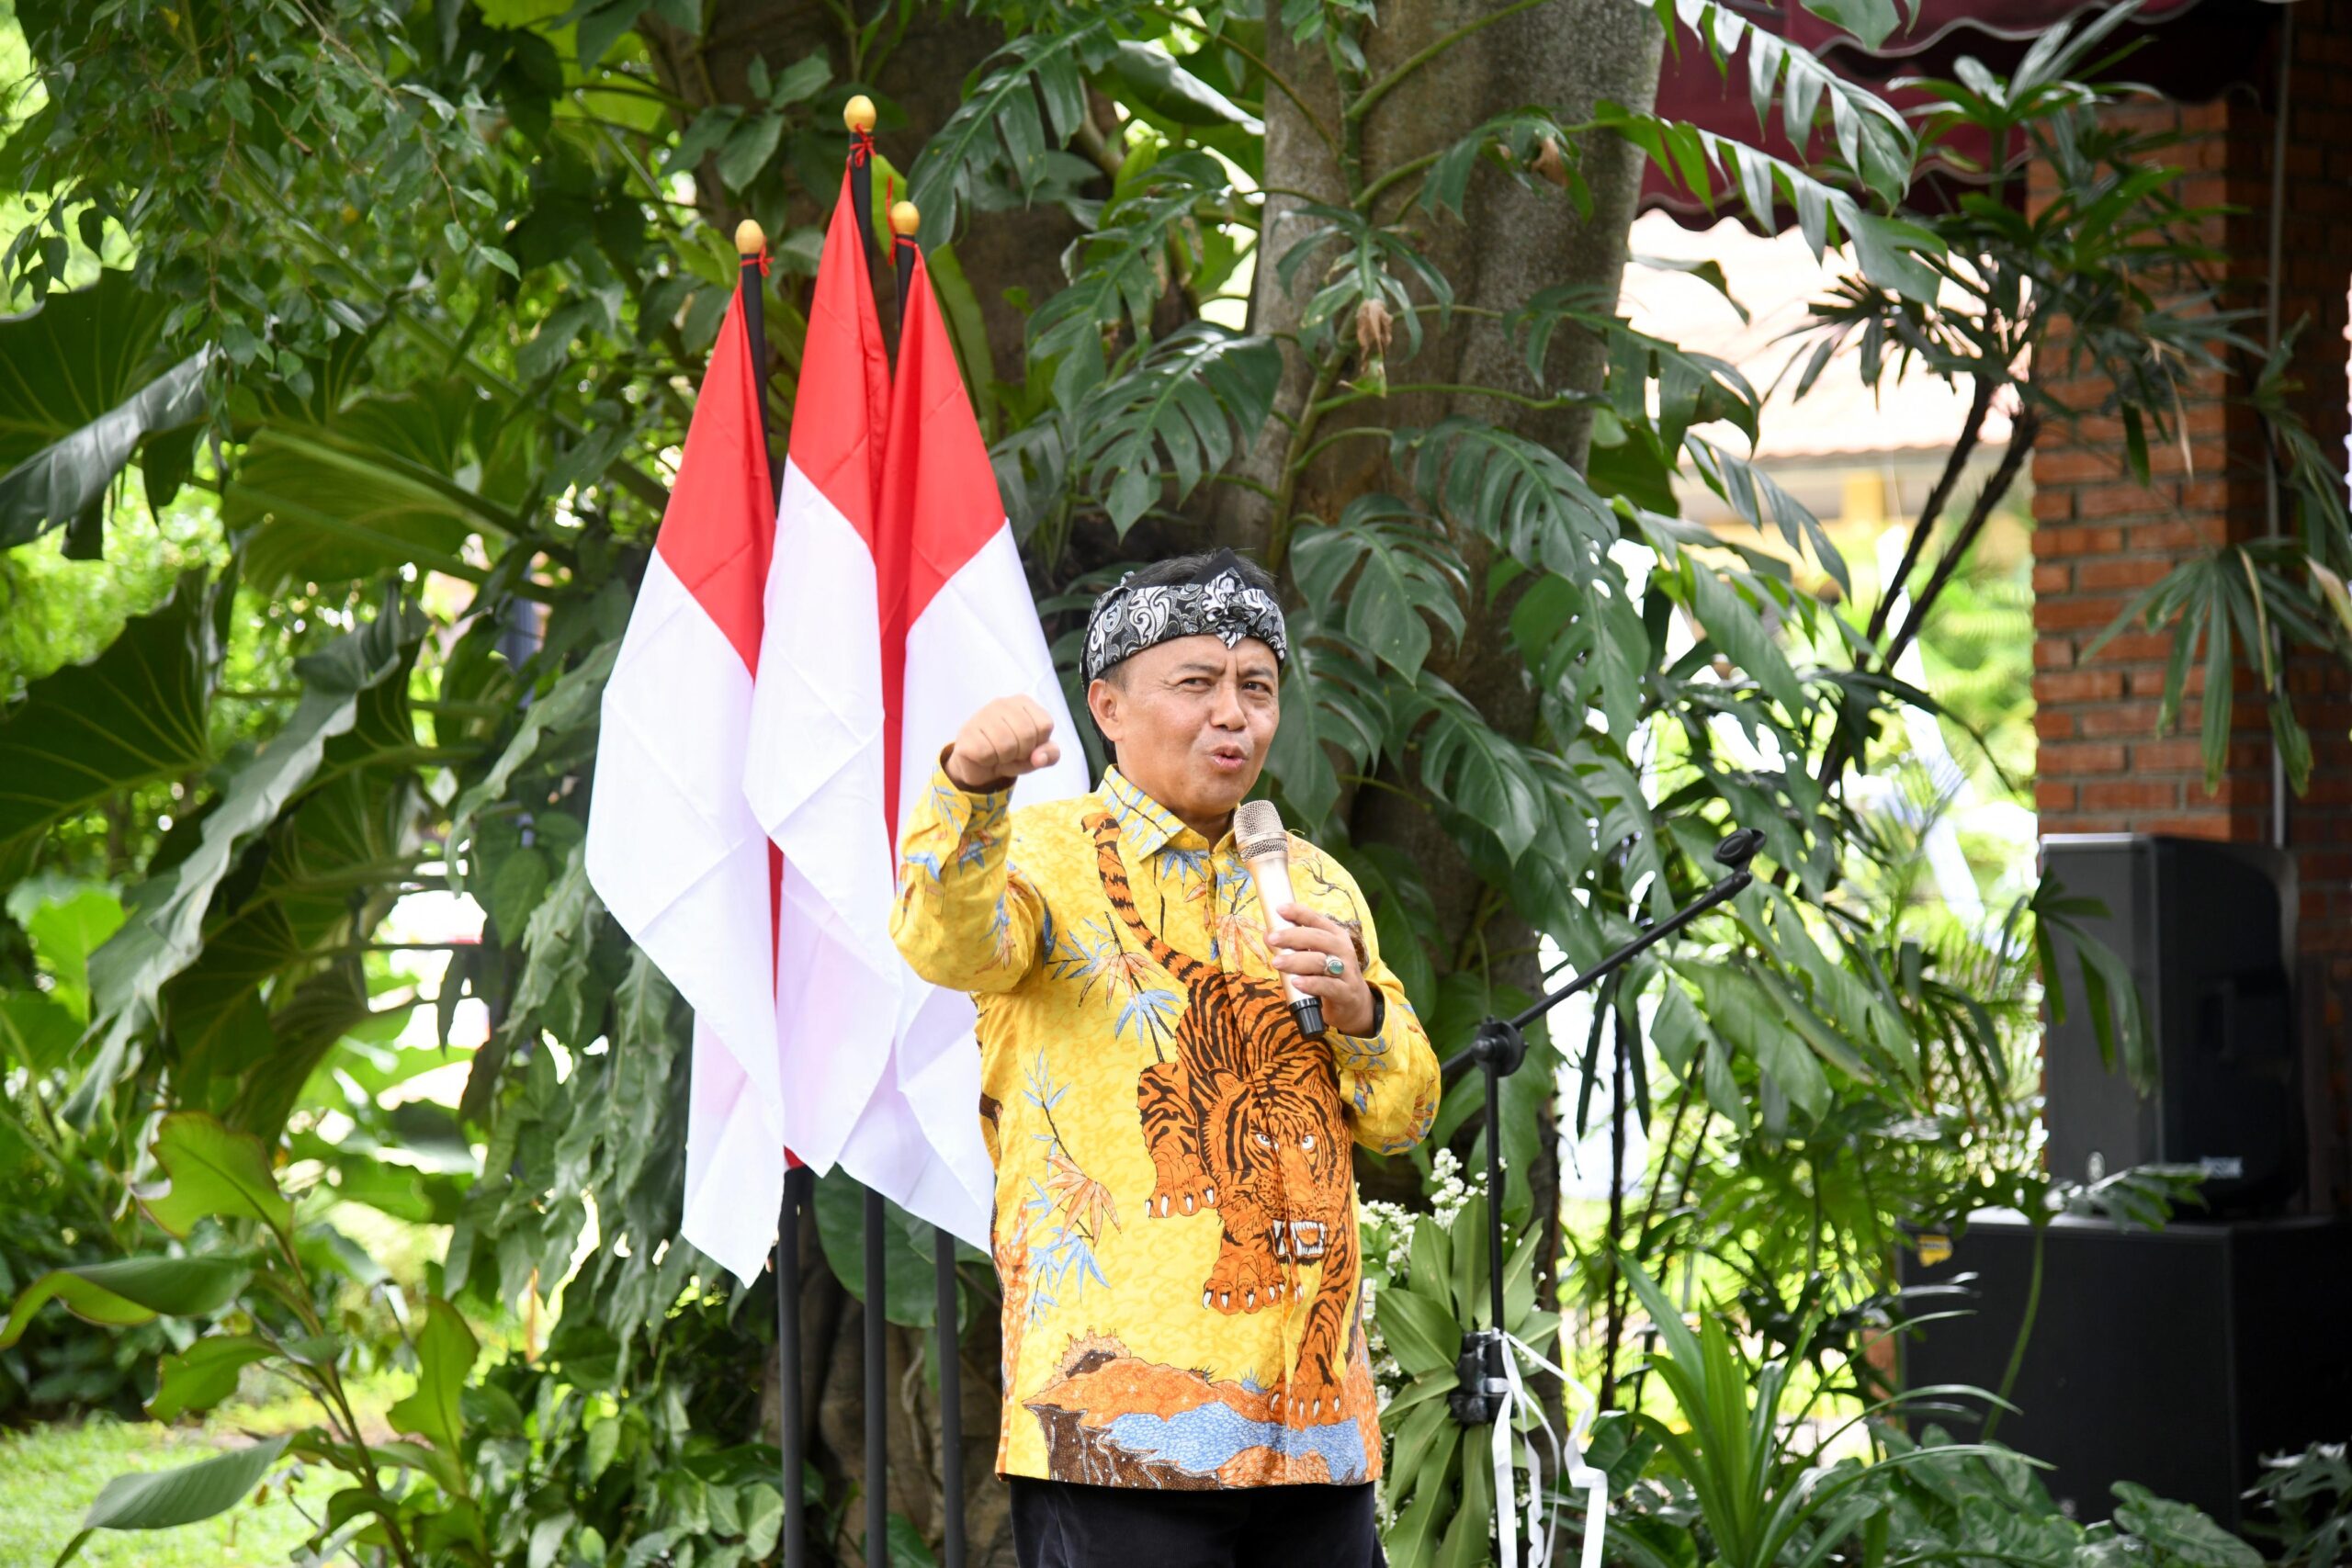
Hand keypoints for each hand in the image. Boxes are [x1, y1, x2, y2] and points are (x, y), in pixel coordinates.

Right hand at [945, 695, 1060, 791]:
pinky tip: (985, 756)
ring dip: (1005, 758)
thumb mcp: (1037, 755)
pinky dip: (989, 761)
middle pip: (1027, 734)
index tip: (1027, 745)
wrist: (980, 765)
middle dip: (1022, 752)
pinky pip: (986, 753)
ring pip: (1006, 745)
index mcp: (1023, 702)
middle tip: (1012, 753)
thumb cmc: (1012, 754)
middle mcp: (1002, 703)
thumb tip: (1039, 758)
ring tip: (998, 754)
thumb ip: (1050, 754)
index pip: (1045, 725)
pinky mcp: (966, 732)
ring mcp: (982, 715)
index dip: (1039, 743)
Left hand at [1269, 903, 1376, 1035]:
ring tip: (1277, 962)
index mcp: (1336, 936)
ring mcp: (1347, 972)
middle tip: (1273, 938)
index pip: (1317, 920)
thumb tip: (1268, 935)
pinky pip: (1328, 986)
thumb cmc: (1329, 976)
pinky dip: (1311, 983)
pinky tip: (1296, 982)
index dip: (1299, 912)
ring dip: (1297, 961)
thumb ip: (1292, 947)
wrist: (1354, 1005)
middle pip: (1318, 938)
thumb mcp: (1313, 958)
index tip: (1280, 909)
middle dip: (1293, 936)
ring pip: (1321, 961)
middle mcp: (1343, 950)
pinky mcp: (1346, 993)